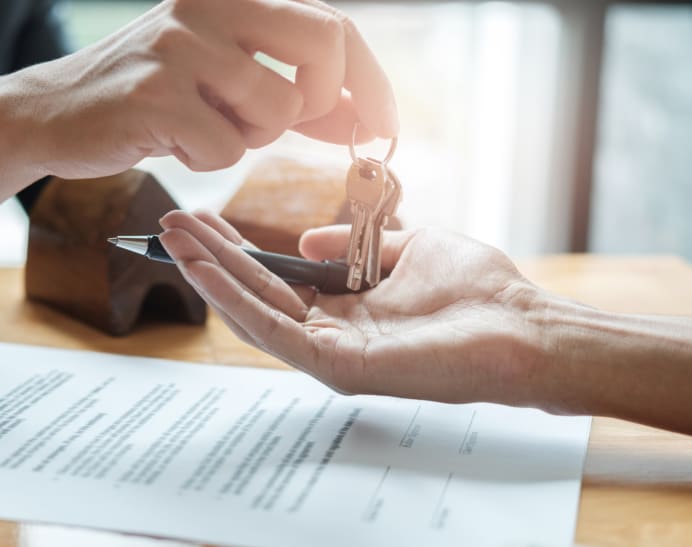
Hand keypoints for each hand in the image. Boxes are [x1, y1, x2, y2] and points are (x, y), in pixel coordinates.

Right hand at [18, 0, 398, 176]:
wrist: (53, 113)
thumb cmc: (150, 98)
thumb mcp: (225, 81)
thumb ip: (294, 92)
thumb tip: (366, 117)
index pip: (333, 23)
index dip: (371, 79)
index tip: (385, 126)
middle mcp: (208, 4)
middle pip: (324, 43)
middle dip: (324, 98)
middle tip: (294, 126)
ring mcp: (179, 46)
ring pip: (277, 108)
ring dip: (251, 137)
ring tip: (204, 127)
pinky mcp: (154, 95)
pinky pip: (227, 149)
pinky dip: (207, 159)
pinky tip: (170, 140)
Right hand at [158, 210, 547, 407]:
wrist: (523, 327)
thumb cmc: (479, 290)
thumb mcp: (411, 247)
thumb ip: (356, 244)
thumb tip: (307, 242)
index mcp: (346, 309)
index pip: (277, 279)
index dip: (237, 250)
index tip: (203, 218)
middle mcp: (331, 334)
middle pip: (256, 293)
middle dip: (210, 258)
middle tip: (168, 224)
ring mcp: (330, 354)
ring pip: (255, 313)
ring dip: (210, 275)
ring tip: (173, 241)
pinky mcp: (337, 367)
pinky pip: (275, 331)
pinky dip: (234, 300)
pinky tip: (204, 269)